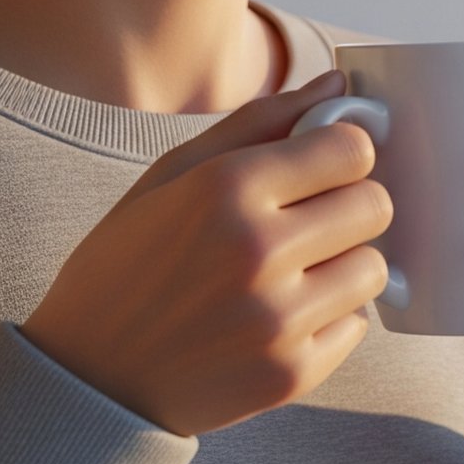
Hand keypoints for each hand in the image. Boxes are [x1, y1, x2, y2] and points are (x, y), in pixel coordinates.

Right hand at [20, 69, 392, 437]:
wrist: (89, 379)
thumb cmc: (127, 264)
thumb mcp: (171, 175)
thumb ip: (260, 122)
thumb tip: (338, 83)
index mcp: (226, 188)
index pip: (351, 148)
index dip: (343, 150)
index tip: (323, 163)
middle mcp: (258, 251)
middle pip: (374, 205)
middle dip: (349, 204)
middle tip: (306, 219)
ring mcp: (277, 319)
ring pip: (373, 268)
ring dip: (343, 264)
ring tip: (291, 272)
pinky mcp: (290, 374)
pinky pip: (356, 327)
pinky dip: (328, 319)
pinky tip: (278, 318)